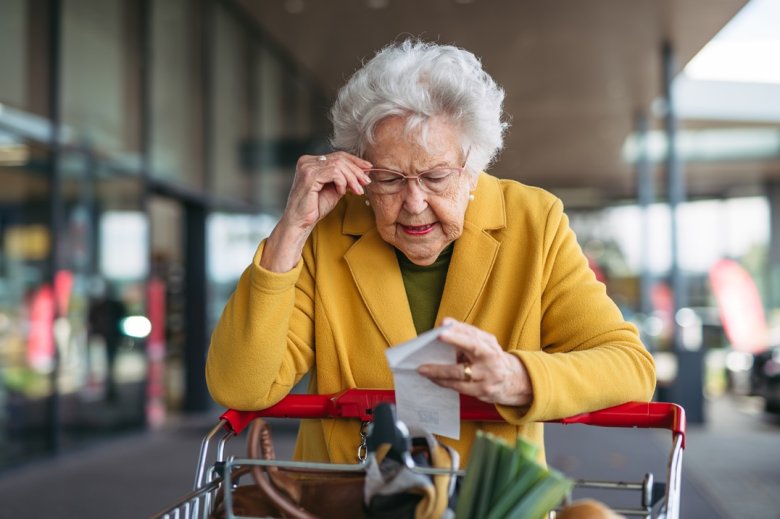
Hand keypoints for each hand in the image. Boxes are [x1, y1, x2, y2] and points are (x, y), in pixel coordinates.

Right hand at [282, 152, 371, 231]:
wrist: (301, 222)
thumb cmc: (315, 207)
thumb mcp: (334, 189)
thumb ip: (345, 178)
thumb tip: (364, 170)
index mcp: (311, 161)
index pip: (337, 155)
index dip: (355, 161)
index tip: (368, 168)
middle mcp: (307, 161)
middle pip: (339, 158)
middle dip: (356, 170)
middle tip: (366, 182)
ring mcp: (307, 167)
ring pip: (339, 165)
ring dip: (352, 178)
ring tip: (357, 190)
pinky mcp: (309, 176)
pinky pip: (334, 173)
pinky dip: (342, 182)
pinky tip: (341, 192)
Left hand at [417, 318, 532, 405]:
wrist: (513, 381)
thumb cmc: (491, 358)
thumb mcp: (485, 345)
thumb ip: (467, 336)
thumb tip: (443, 326)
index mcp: (489, 345)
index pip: (473, 334)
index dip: (458, 329)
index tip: (443, 324)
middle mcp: (491, 359)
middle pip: (472, 348)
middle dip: (453, 342)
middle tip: (436, 338)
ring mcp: (487, 376)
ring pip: (459, 373)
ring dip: (438, 370)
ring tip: (422, 368)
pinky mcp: (482, 392)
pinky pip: (457, 387)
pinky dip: (443, 382)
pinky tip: (433, 378)